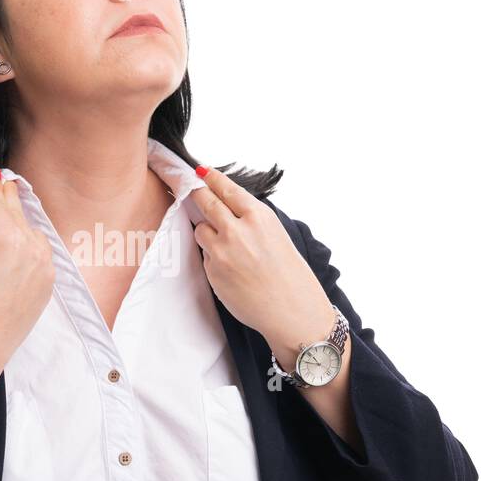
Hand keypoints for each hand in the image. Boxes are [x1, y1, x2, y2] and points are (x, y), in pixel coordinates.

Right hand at [0, 168, 54, 370]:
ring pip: (33, 235)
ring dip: (22, 225)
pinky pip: (41, 255)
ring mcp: (44, 266)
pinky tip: (20, 248)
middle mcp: (32, 248)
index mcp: (7, 239)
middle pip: (18, 215)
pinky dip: (31, 248)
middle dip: (10, 198)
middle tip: (6, 182)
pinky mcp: (49, 282)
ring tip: (10, 218)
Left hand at [191, 165, 335, 363]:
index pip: (227, 189)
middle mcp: (238, 230)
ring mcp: (222, 250)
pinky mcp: (213, 271)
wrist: (291, 310)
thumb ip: (250, 221)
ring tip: (227, 246)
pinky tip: (232, 270)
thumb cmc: (289, 274)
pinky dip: (213, 257)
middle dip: (197, 193)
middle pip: (206, 202)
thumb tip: (225, 210)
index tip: (201, 171)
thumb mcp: (276, 235)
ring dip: (206, 231)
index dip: (211, 178)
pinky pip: (206, 256)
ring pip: (200, 229)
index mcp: (258, 217)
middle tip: (190, 188)